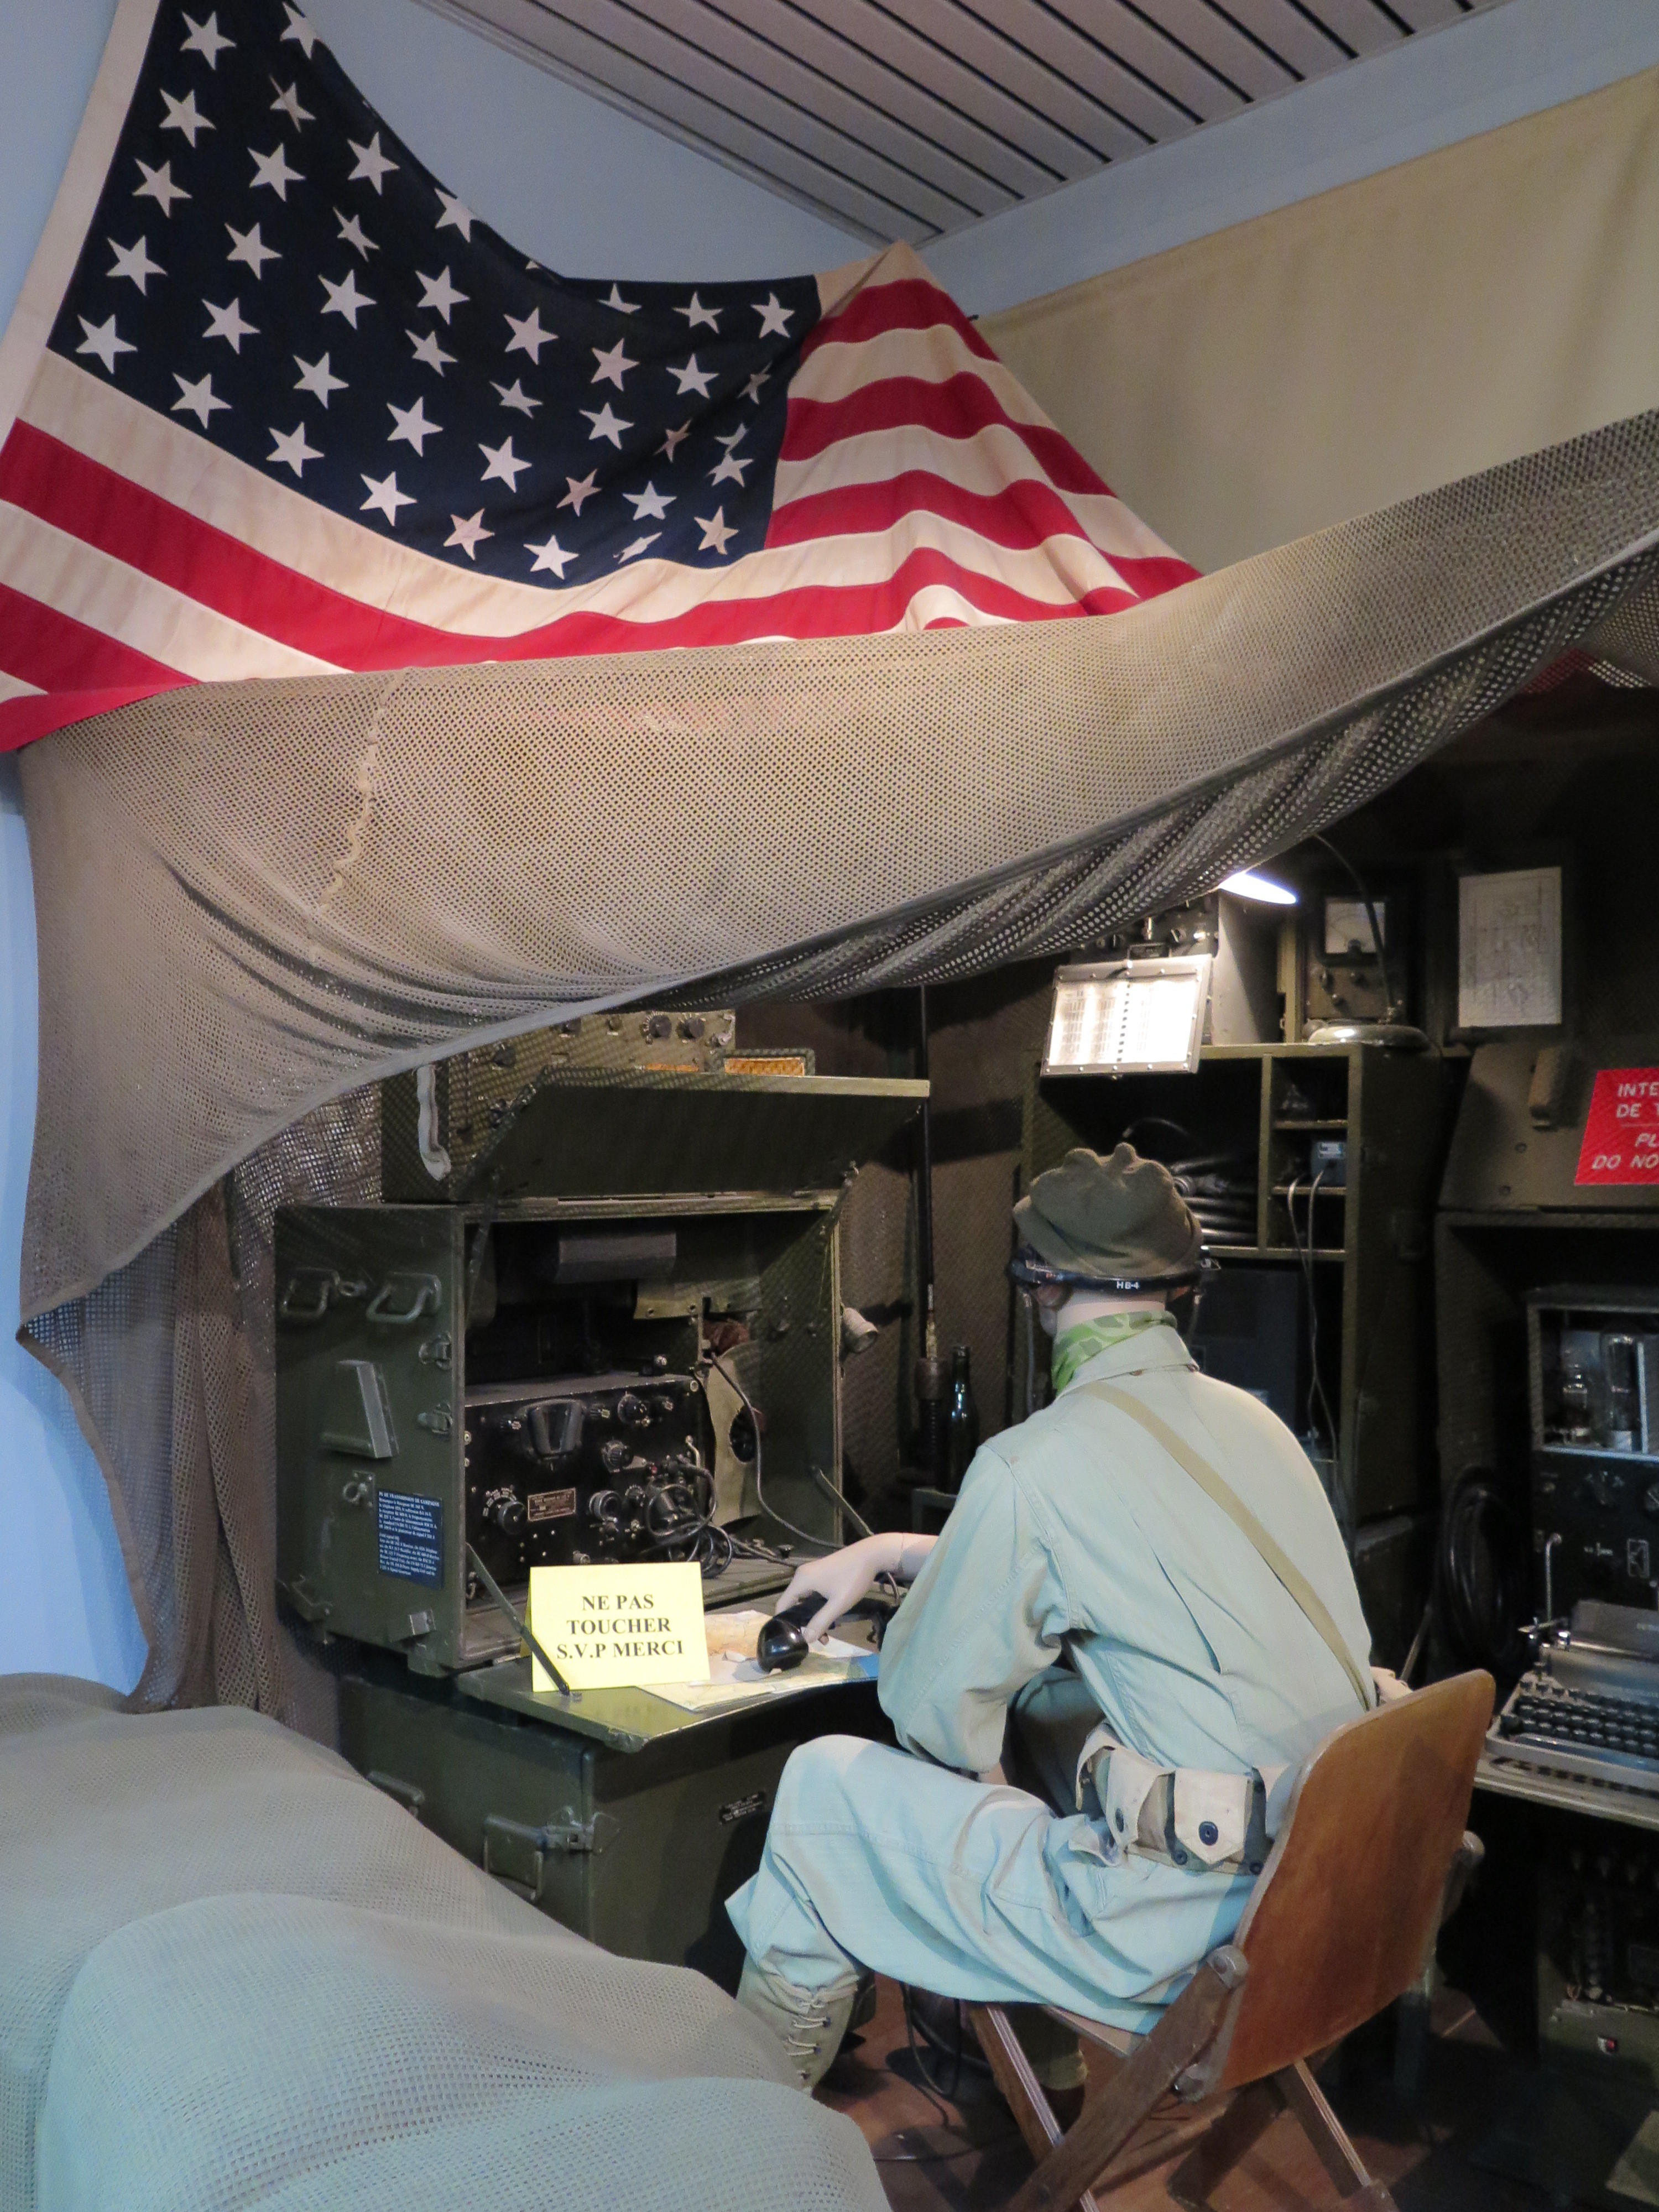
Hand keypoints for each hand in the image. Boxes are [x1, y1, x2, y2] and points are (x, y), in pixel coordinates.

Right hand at [777, 1532, 914, 1641]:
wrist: (871, 1554)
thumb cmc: (853, 1578)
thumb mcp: (838, 1604)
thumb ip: (821, 1622)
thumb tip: (806, 1639)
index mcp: (801, 1580)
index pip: (782, 1605)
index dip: (784, 1623)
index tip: (794, 1639)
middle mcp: (802, 1575)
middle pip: (793, 1604)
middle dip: (804, 1623)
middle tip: (818, 1640)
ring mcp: (812, 1573)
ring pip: (805, 1601)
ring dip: (813, 1617)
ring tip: (827, 1635)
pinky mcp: (821, 1574)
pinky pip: (813, 1594)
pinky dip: (818, 1607)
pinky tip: (831, 1618)